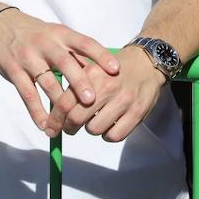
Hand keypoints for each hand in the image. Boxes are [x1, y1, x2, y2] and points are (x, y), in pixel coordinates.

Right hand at [0, 9, 120, 135]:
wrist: (1, 27)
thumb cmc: (38, 35)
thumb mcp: (58, 36)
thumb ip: (76, 53)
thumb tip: (102, 72)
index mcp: (62, 34)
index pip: (86, 43)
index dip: (101, 56)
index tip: (116, 70)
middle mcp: (47, 44)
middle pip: (65, 63)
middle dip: (79, 81)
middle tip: (92, 99)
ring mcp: (29, 58)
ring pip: (46, 82)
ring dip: (58, 103)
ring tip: (70, 120)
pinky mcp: (13, 71)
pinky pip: (27, 93)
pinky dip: (36, 111)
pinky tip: (45, 124)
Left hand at [47, 45, 167, 142]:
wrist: (147, 62)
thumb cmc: (115, 69)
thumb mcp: (93, 69)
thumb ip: (75, 87)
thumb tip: (55, 113)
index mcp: (93, 74)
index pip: (65, 103)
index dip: (55, 119)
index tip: (51, 128)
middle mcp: (108, 87)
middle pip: (77, 118)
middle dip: (69, 127)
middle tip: (70, 128)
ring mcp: (125, 101)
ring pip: (94, 129)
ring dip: (91, 129)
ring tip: (96, 120)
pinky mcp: (138, 113)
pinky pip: (114, 136)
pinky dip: (108, 135)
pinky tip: (110, 125)